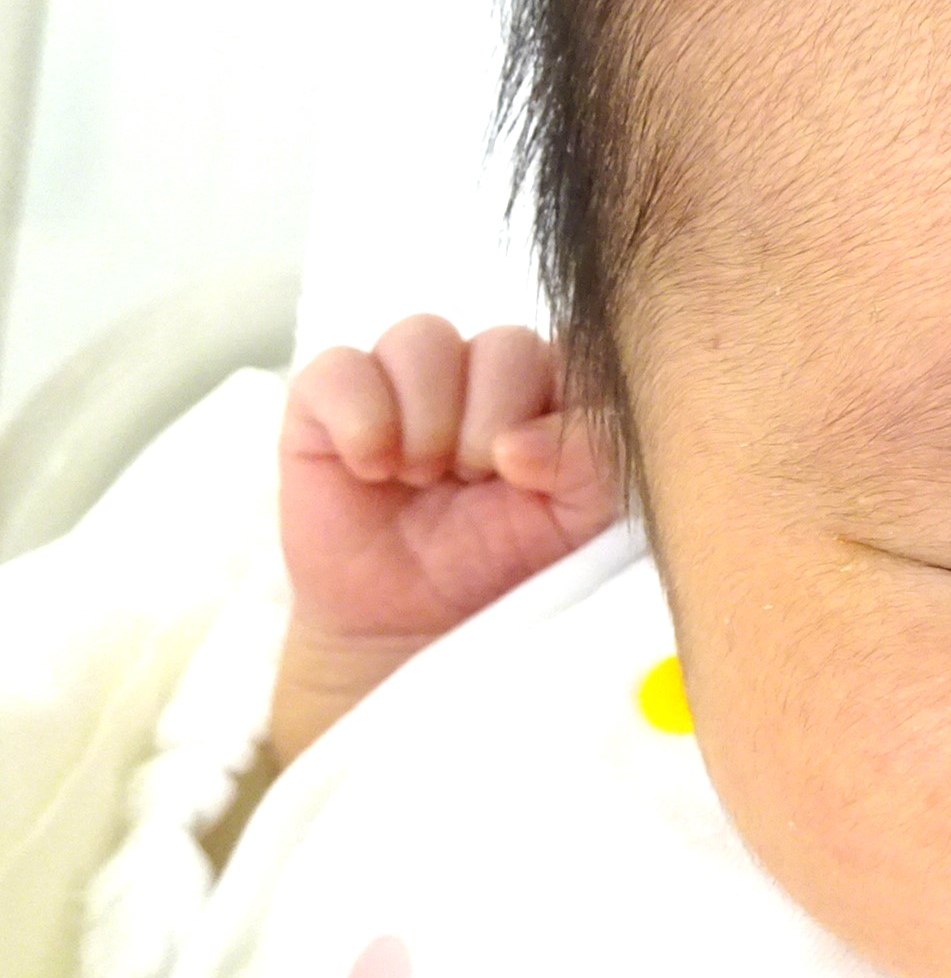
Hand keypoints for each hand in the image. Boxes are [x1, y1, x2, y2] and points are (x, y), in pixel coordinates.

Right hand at [271, 316, 616, 762]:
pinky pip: (339, 367)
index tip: (537, 477)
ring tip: (424, 479)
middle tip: (476, 483)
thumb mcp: (582, 523)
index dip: (558, 405)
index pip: (574, 346)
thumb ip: (593, 461)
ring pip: (423, 339)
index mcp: (555, 395)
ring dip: (430, 416)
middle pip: (502, 344)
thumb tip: (525, 438)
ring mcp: (406, 387)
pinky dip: (361, 414)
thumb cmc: (510, 573)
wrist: (420, 639)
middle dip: (492, 420)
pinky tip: (374, 468)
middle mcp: (485, 379)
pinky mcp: (330, 408)